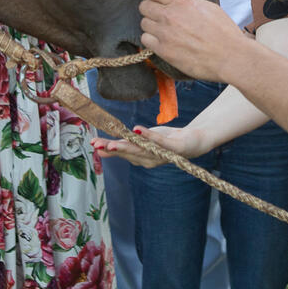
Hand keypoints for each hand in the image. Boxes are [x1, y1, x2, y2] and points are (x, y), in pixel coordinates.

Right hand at [91, 125, 209, 167]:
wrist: (194, 141)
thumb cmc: (166, 140)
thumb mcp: (143, 142)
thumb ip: (125, 144)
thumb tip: (101, 147)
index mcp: (141, 159)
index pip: (122, 153)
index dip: (107, 149)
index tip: (93, 144)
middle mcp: (150, 159)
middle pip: (129, 153)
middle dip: (113, 150)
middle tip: (98, 147)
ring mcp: (162, 154)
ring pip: (141, 149)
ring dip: (126, 146)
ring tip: (112, 144)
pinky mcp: (174, 147)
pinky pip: (158, 141)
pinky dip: (147, 135)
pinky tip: (136, 129)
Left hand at [138, 0, 248, 82]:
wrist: (230, 57)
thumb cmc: (223, 31)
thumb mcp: (207, 7)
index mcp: (183, 1)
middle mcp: (170, 15)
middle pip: (144, 5)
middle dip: (152, 9)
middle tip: (162, 15)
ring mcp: (165, 34)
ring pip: (143, 23)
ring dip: (152, 26)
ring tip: (166, 30)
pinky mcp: (164, 51)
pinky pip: (145, 40)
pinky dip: (152, 40)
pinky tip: (164, 42)